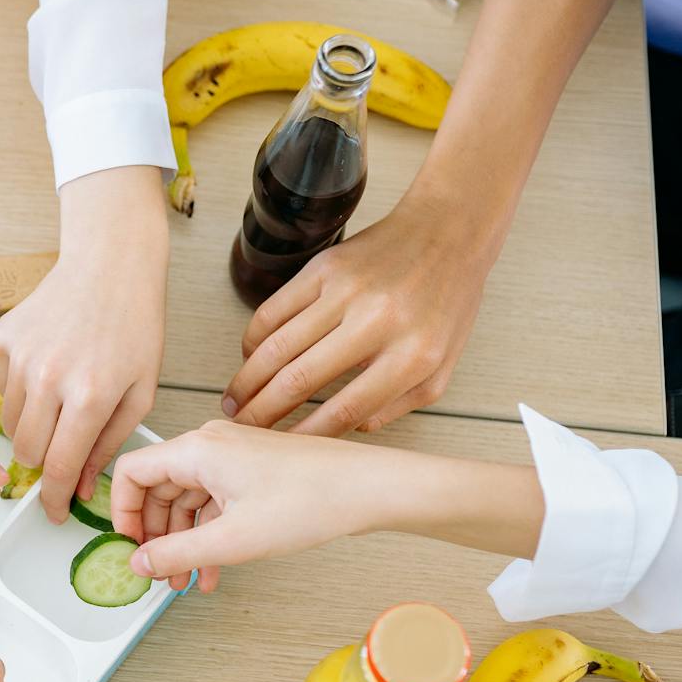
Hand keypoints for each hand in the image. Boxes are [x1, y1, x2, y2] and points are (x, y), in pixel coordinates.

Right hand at [0, 165, 166, 522]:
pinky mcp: (3, 339)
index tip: (51, 513)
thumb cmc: (135, 326)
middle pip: (27, 451)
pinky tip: (48, 371)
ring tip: (60, 404)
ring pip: (10, 424)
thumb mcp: (140, 392)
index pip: (58, 467)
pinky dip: (21, 394)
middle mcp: (49, 378)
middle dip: (43, 463)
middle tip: (61, 452)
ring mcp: (21, 357)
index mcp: (90, 395)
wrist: (109, 264)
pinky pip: (2, 389)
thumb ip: (108, 443)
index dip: (53, 499)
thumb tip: (79, 486)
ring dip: (32, 428)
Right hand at [111, 421, 401, 591]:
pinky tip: (214, 570)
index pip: (131, 472)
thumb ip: (176, 553)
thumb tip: (140, 563)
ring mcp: (233, 457)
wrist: (367, 489)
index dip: (121, 512)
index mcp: (196, 450)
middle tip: (158, 572)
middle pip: (158, 489)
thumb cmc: (311, 500)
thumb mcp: (232, 539)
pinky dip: (208, 535)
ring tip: (186, 580)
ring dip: (183, 542)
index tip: (128, 546)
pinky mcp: (252, 471)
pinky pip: (214, 503)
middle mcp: (210, 446)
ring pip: (187, 500)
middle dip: (155, 536)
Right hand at [222, 197, 492, 436]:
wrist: (448, 232)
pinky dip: (253, 338)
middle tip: (242, 429)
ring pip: (278, 346)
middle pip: (300, 380)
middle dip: (261, 413)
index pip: (345, 410)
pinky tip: (249, 357)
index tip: (281, 449)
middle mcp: (377, 322)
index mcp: (412, 356)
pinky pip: (274, 309)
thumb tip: (350, 429)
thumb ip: (400, 405)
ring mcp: (347, 291)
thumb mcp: (442, 367)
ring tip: (234, 401)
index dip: (305, 435)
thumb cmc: (446, 302)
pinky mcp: (324, 266)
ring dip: (248, 380)